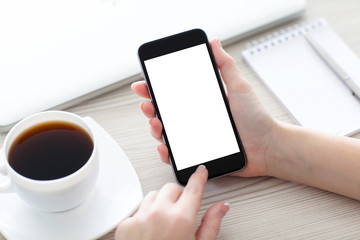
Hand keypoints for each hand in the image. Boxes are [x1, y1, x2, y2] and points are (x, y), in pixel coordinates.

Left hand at [115, 166, 228, 239]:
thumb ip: (211, 224)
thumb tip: (221, 207)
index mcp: (181, 218)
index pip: (193, 187)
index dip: (199, 177)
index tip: (200, 171)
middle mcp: (159, 213)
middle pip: (171, 187)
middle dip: (178, 195)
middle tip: (180, 211)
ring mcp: (139, 217)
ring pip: (153, 195)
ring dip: (160, 203)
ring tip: (164, 223)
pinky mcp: (125, 224)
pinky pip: (138, 209)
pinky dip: (145, 215)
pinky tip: (150, 232)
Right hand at [132, 39, 277, 176]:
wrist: (268, 147)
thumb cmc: (256, 119)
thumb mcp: (239, 87)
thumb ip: (225, 65)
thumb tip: (214, 43)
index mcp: (202, 103)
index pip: (174, 94)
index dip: (156, 89)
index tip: (145, 84)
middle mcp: (196, 119)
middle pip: (166, 113)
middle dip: (151, 108)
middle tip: (148, 105)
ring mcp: (196, 138)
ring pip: (167, 134)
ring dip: (156, 129)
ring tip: (157, 124)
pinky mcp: (199, 155)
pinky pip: (178, 155)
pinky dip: (167, 152)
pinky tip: (164, 147)